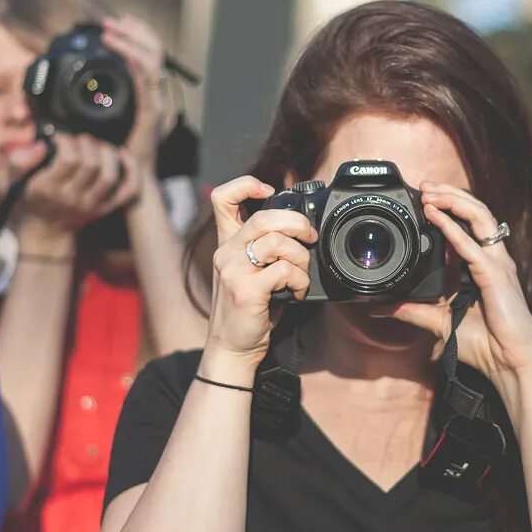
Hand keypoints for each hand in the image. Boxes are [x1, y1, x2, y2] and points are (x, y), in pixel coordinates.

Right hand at [7, 131, 138, 248]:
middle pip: (91, 165)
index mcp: (49, 189)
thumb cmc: (31, 200)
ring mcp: (91, 206)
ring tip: (98, 146)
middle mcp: (72, 199)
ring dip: (107, 153)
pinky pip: (127, 191)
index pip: (68, 160)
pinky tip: (122, 156)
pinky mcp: (105, 209)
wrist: (46, 232)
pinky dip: (131, 172)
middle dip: (88, 144)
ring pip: (109, 176)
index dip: (68, 142)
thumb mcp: (15, 181)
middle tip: (80, 140)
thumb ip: (20, 161)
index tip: (62, 138)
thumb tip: (41, 145)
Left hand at [103, 14, 169, 168]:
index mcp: (148, 95)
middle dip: (134, 31)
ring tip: (110, 31)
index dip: (136, 35)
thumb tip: (87, 83)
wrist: (129, 183)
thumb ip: (102, 100)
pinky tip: (122, 51)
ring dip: (131, 40)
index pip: (149, 55)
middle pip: (154, 51)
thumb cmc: (117, 156)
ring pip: (152, 59)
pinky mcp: (152, 113)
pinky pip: (147, 80)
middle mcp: (156, 95)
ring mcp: (156, 103)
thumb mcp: (105, 121)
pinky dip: (135, 61)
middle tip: (112, 21)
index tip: (118, 22)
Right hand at [201, 176, 316, 376]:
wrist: (233, 347)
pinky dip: (300, 281)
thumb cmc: (249, 309)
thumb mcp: (252, 272)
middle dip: (297, 223)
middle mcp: (226, 252)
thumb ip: (266, 249)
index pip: (222, 198)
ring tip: (301, 274)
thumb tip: (303, 229)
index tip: (268, 190)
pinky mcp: (245, 291)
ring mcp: (233, 271)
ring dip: (302, 258)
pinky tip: (297, 293)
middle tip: (309, 238)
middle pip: (264, 217)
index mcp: (227, 243)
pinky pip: (284, 271)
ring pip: (278, 242)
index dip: (246, 185)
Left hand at [392, 183, 531, 393]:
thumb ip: (413, 311)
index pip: (469, 223)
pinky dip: (453, 231)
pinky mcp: (496, 277)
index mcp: (483, 265)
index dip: (449, 206)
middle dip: (450, 194)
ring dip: (453, 202)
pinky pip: (473, 247)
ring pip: (480, 218)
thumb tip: (383, 307)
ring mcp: (497, 265)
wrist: (509, 364)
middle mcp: (493, 259)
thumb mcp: (440, 322)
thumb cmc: (486, 344)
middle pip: (476, 212)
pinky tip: (436, 219)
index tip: (424, 196)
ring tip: (430, 193)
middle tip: (425, 185)